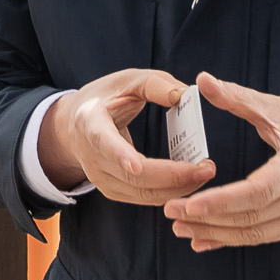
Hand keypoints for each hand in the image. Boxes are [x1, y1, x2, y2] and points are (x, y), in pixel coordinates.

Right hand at [34, 67, 215, 205]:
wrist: (73, 124)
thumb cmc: (105, 98)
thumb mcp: (127, 80)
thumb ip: (155, 84)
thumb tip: (184, 96)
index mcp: (89, 122)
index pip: (103, 141)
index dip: (119, 154)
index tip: (136, 166)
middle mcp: (92, 156)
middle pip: (133, 176)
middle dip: (173, 176)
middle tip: (206, 168)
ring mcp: (100, 178)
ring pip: (143, 193)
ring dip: (178, 188)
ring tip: (204, 173)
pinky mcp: (112, 190)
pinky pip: (145, 198)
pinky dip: (170, 192)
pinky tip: (189, 181)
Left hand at [161, 73, 279, 251]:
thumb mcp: (277, 108)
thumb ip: (238, 97)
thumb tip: (201, 80)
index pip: (257, 191)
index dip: (221, 201)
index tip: (187, 203)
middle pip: (251, 217)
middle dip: (207, 218)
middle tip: (170, 212)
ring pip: (254, 233)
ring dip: (215, 233)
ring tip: (179, 227)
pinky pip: (262, 237)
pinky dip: (231, 240)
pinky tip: (202, 240)